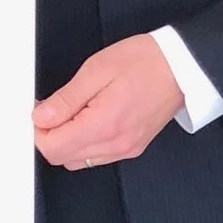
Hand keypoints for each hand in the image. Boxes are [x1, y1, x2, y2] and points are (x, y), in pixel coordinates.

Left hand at [33, 35, 182, 169]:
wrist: (183, 66)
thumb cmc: (145, 62)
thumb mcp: (96, 70)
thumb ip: (65, 99)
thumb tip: (40, 117)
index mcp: (104, 125)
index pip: (53, 148)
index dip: (38, 130)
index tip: (40, 110)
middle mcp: (116, 145)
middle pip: (63, 158)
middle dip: (51, 135)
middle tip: (55, 108)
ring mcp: (126, 149)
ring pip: (78, 160)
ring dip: (68, 140)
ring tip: (75, 110)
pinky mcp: (132, 147)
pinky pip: (97, 156)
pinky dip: (85, 142)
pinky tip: (90, 118)